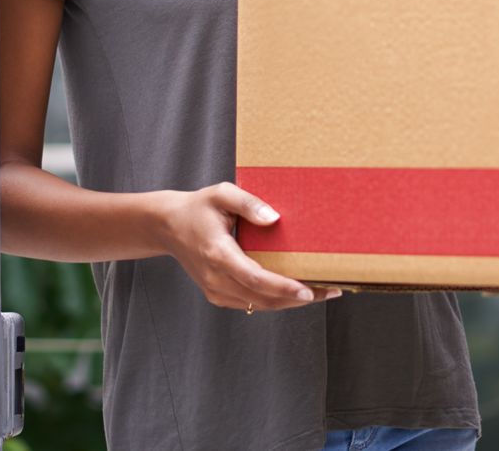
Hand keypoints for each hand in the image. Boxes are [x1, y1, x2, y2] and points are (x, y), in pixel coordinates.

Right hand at [151, 183, 339, 312]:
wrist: (168, 226)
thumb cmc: (199, 207)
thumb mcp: (222, 193)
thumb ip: (249, 203)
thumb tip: (275, 218)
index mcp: (218, 254)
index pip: (256, 278)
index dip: (284, 287)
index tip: (309, 291)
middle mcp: (216, 278)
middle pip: (263, 298)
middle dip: (299, 298)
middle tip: (331, 290)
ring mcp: (215, 290)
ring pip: (258, 305)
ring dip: (290, 302)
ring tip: (321, 293)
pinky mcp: (217, 294)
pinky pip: (250, 303)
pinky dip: (274, 300)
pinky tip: (295, 292)